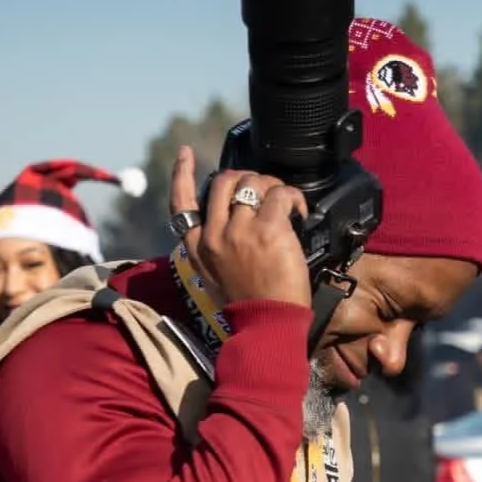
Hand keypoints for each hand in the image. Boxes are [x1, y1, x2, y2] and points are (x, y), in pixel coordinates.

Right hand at [168, 145, 310, 308]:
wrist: (268, 327)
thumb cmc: (251, 309)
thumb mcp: (218, 279)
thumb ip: (218, 249)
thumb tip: (233, 222)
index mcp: (199, 249)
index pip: (180, 203)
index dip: (181, 173)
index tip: (185, 154)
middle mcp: (215, 235)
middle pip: (222, 181)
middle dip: (246, 178)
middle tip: (264, 191)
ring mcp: (240, 230)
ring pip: (252, 182)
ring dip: (271, 185)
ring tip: (285, 204)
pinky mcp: (268, 230)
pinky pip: (279, 194)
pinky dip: (292, 196)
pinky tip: (300, 211)